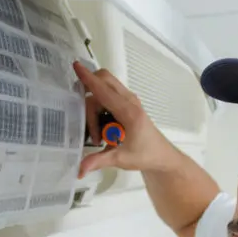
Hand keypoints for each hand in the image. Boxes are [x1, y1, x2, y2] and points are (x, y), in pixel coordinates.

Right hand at [73, 62, 178, 177]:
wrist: (161, 156)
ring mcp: (129, 100)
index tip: (76, 66)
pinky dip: (99, 107)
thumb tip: (79, 169)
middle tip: (80, 113)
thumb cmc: (145, 155)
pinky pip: (107, 96)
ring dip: (94, 108)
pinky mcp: (126, 104)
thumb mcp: (121, 159)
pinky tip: (100, 129)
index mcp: (129, 112)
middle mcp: (129, 101)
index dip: (88, 79)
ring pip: (104, 89)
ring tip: (97, 136)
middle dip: (89, 90)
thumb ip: (99, 161)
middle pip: (104, 81)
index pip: (104, 90)